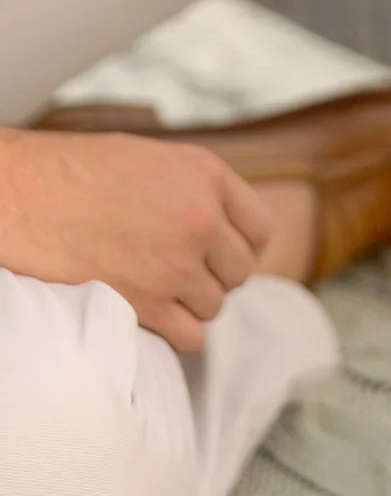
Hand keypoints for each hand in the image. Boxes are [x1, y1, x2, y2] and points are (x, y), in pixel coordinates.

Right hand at [0, 128, 270, 351]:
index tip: (223, 253)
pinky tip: (153, 316)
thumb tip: (224, 223)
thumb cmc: (80, 172)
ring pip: (214, 305)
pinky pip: (190, 336)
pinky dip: (176, 332)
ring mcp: (177, 265)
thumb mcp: (155, 160)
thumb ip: (197, 190)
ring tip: (158, 288)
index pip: (260, 227)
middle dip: (215, 274)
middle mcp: (202, 219)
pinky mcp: (147, 305)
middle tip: (182, 271)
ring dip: (192, 303)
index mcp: (207, 175)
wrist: (26, 196)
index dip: (242, 244)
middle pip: (240, 271)